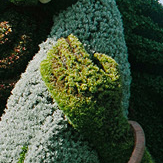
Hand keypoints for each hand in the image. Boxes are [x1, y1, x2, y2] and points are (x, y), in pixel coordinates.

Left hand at [41, 35, 133, 162]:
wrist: (103, 125)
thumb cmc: (110, 99)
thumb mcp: (117, 79)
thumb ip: (108, 63)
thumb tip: (94, 53)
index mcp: (93, 75)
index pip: (79, 54)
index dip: (73, 43)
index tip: (70, 37)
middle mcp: (79, 82)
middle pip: (66, 59)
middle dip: (62, 47)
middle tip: (60, 41)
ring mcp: (68, 90)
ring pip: (56, 68)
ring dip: (53, 56)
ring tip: (53, 49)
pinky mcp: (61, 98)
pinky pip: (50, 81)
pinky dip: (46, 71)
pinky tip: (45, 62)